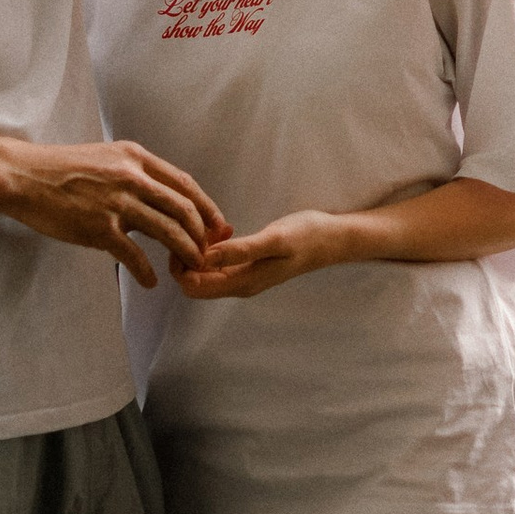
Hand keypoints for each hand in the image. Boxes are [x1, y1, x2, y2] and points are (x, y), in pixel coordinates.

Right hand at [0, 142, 229, 286]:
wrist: (23, 176)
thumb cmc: (62, 169)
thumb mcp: (106, 158)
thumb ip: (134, 174)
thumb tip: (159, 197)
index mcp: (136, 158)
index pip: (185, 183)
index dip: (207, 207)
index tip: (218, 226)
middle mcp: (132, 177)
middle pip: (184, 209)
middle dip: (202, 235)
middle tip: (207, 253)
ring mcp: (116, 202)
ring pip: (168, 231)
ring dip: (185, 253)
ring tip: (190, 268)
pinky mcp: (98, 227)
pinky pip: (134, 254)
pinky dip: (147, 271)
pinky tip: (150, 282)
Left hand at [177, 210, 353, 300]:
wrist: (332, 239)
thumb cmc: (306, 236)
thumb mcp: (274, 240)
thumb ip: (239, 250)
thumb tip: (203, 257)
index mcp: (242, 283)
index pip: (192, 286)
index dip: (182, 264)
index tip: (192, 237)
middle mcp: (238, 286)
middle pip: (193, 281)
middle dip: (187, 256)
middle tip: (201, 230)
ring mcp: (242, 277)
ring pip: (204, 271)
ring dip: (201, 250)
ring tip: (214, 227)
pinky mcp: (247, 266)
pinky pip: (218, 263)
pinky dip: (213, 247)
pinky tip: (225, 230)